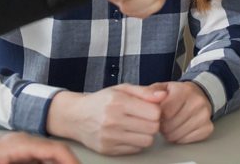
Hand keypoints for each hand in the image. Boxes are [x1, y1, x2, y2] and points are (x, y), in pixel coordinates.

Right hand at [46, 84, 166, 154]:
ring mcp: (110, 137)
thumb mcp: (122, 89)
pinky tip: (127, 134)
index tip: (149, 108)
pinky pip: (135, 149)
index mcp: (118, 101)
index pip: (154, 112)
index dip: (156, 110)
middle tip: (144, 118)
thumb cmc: (101, 101)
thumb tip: (163, 95)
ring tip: (136, 126)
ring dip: (145, 134)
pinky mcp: (108, 150)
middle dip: (152, 122)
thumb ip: (144, 91)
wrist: (76, 116)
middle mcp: (113, 120)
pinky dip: (135, 142)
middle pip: (153, 128)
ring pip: (146, 141)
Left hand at [154, 81, 213, 143]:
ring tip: (170, 123)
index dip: (156, 116)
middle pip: (170, 125)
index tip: (156, 114)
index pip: (165, 112)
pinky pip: (187, 140)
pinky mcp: (208, 128)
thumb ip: (150, 92)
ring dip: (170, 133)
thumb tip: (149, 99)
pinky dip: (180, 138)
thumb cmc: (176, 93)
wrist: (198, 94)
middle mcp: (197, 102)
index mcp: (184, 90)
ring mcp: (204, 115)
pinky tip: (179, 128)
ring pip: (177, 135)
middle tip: (163, 120)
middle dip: (162, 126)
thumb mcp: (162, 87)